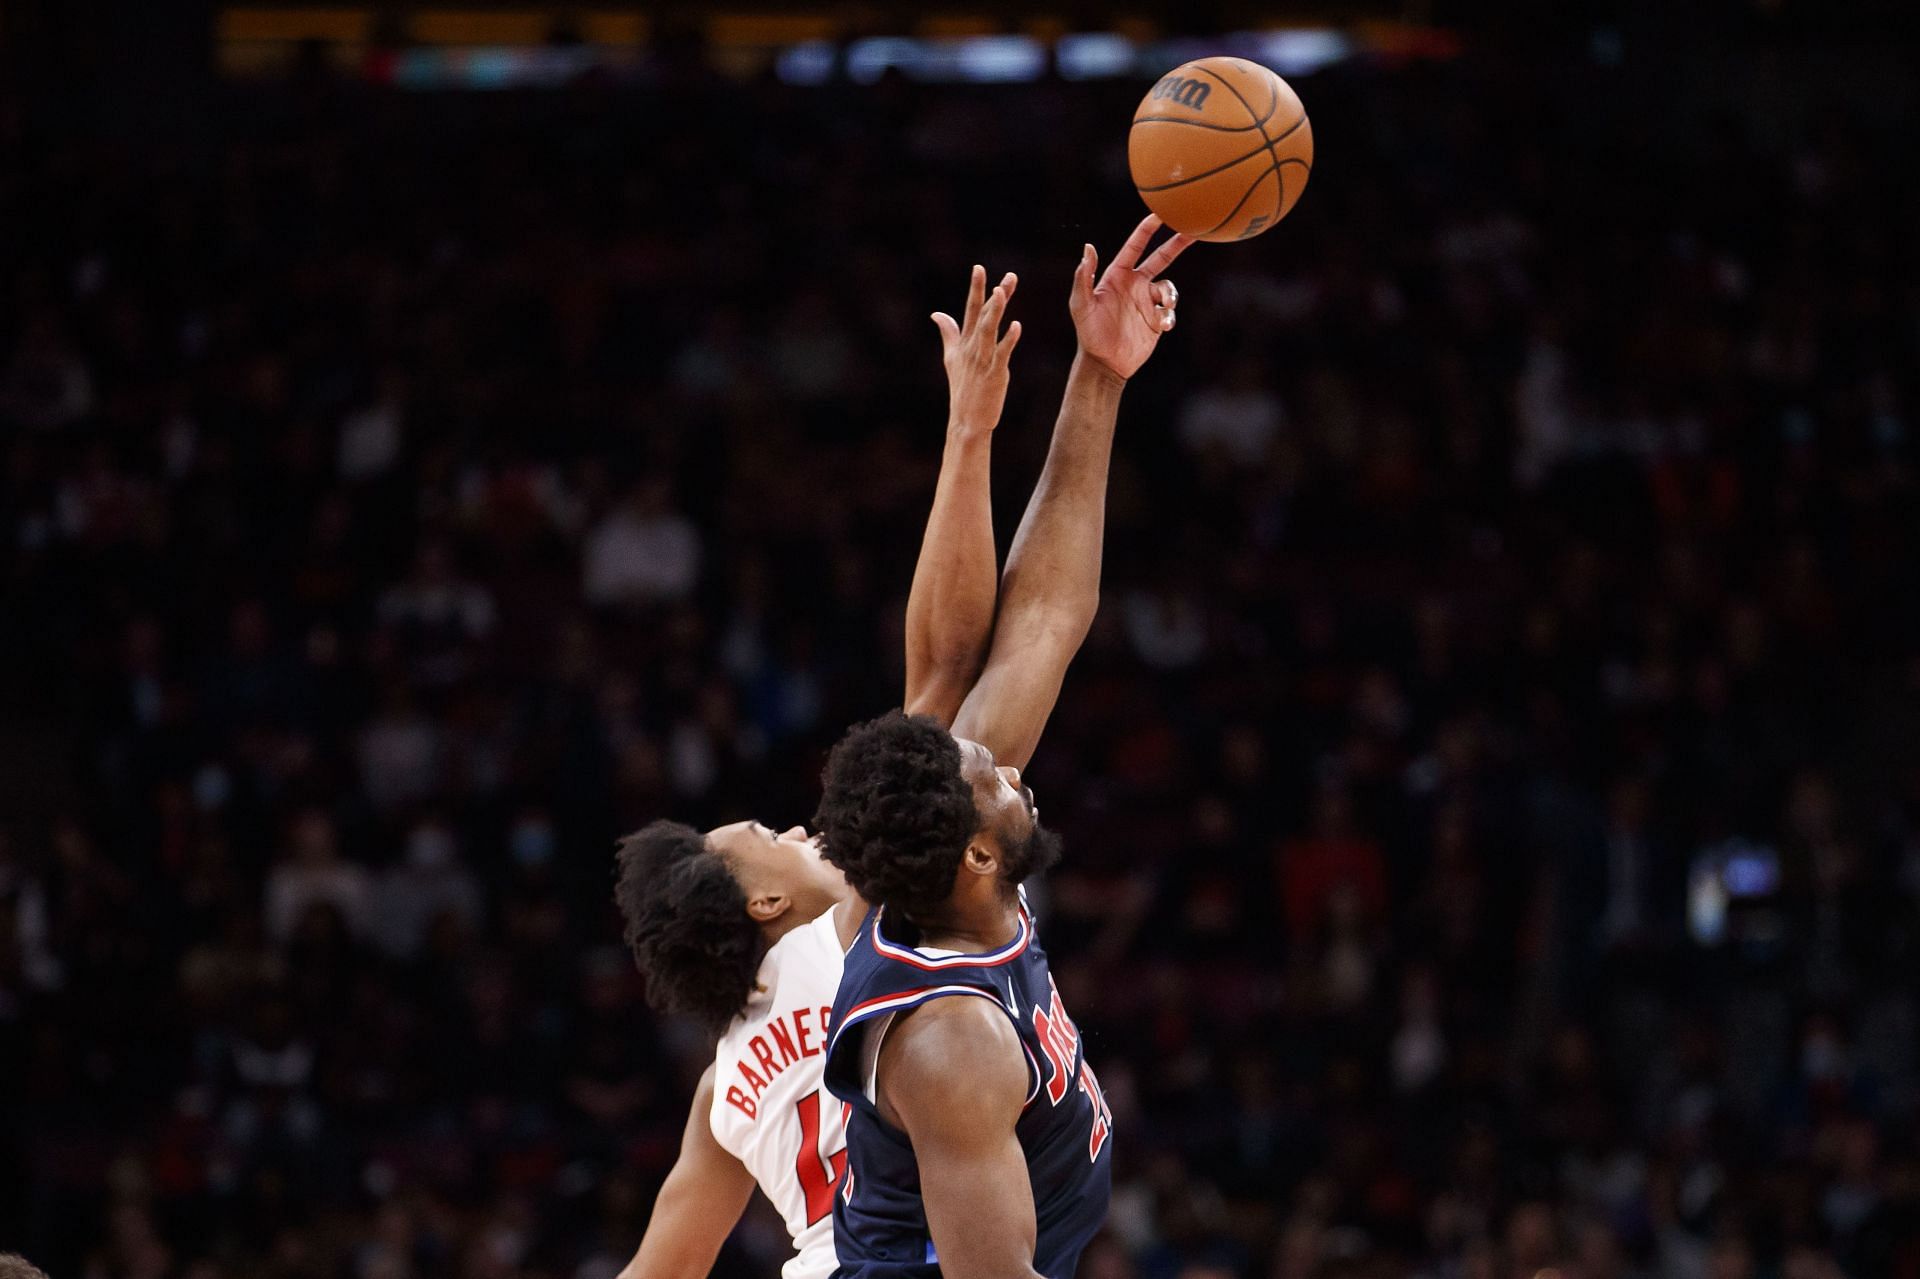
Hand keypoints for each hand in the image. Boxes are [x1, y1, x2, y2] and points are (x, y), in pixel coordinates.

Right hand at [933, 265, 1021, 437]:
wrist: (966, 420)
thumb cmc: (962, 388)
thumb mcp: (951, 357)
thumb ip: (948, 333)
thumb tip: (936, 313)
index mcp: (964, 342)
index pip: (970, 310)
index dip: (975, 288)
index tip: (979, 267)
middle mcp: (972, 348)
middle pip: (983, 316)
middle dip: (993, 295)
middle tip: (1008, 276)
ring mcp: (982, 360)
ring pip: (989, 331)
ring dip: (995, 311)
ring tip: (1002, 292)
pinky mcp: (994, 374)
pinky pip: (1001, 354)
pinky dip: (1008, 340)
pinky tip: (1016, 326)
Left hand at [1070, 214, 1191, 379]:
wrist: (1104, 363)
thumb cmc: (1088, 333)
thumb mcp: (1081, 304)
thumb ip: (1084, 276)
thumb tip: (1088, 247)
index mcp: (1118, 275)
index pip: (1135, 247)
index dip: (1147, 230)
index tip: (1159, 214)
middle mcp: (1135, 285)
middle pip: (1161, 258)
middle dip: (1177, 243)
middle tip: (1194, 230)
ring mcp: (1147, 302)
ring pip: (1169, 288)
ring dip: (1170, 295)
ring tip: (1164, 307)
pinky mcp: (1157, 320)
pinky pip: (1170, 312)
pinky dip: (1169, 316)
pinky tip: (1162, 326)